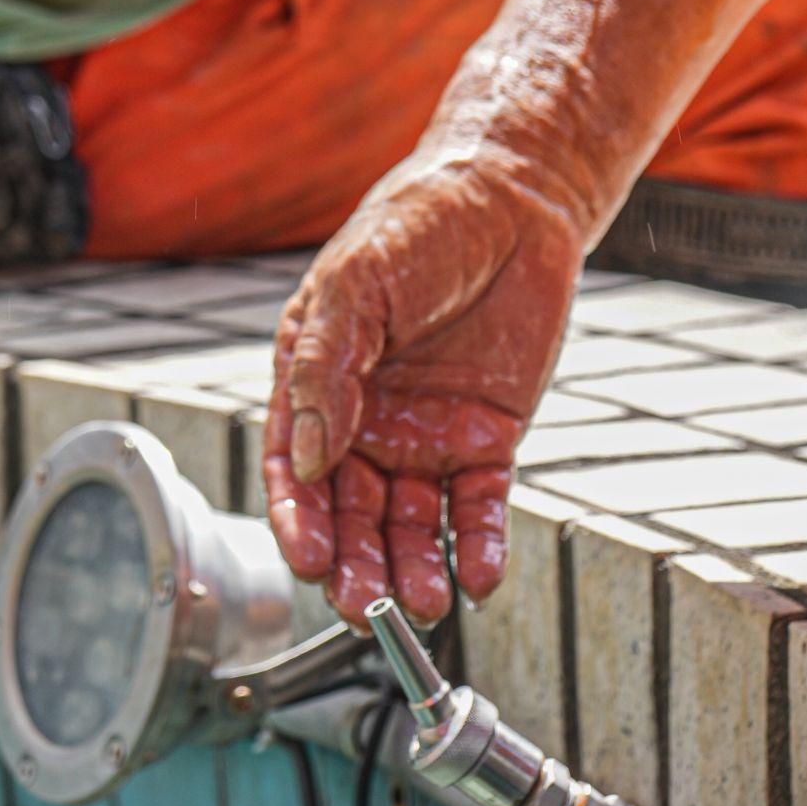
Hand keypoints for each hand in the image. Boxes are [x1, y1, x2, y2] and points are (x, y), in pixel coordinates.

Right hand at [263, 156, 583, 627]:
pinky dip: (480, 546)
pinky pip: (479, 508)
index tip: (310, 561)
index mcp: (316, 385)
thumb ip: (324, 368)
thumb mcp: (354, 284)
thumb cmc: (416, 223)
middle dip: (355, 566)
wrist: (511, 198)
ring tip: (425, 605)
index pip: (295, 472)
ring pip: (412, 525)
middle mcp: (366, 423)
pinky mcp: (487, 439)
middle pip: (353, 515)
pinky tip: (481, 577)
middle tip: (364, 608)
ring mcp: (427, 435)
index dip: (299, 522)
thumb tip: (303, 456)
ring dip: (414, 570)